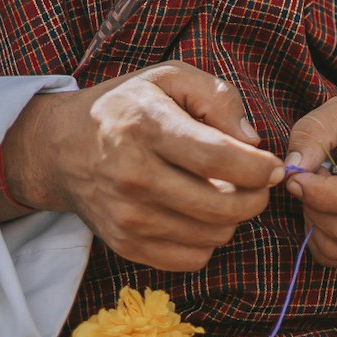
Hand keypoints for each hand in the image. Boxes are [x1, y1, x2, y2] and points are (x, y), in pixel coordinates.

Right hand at [1, 60, 283, 272]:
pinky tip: (201, 214)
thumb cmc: (127, 106)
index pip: (218, 158)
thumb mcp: (170, 78)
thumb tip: (253, 141)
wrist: (61, 148)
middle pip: (221, 206)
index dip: (258, 168)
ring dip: (233, 218)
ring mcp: (127, 216)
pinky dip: (208, 240)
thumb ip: (219, 98)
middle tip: (258, 183)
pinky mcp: (125, 245)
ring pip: (212, 236)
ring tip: (225, 193)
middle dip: (256, 197)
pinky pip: (192, 259)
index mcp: (146, 127)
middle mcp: (133, 176)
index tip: (275, 168)